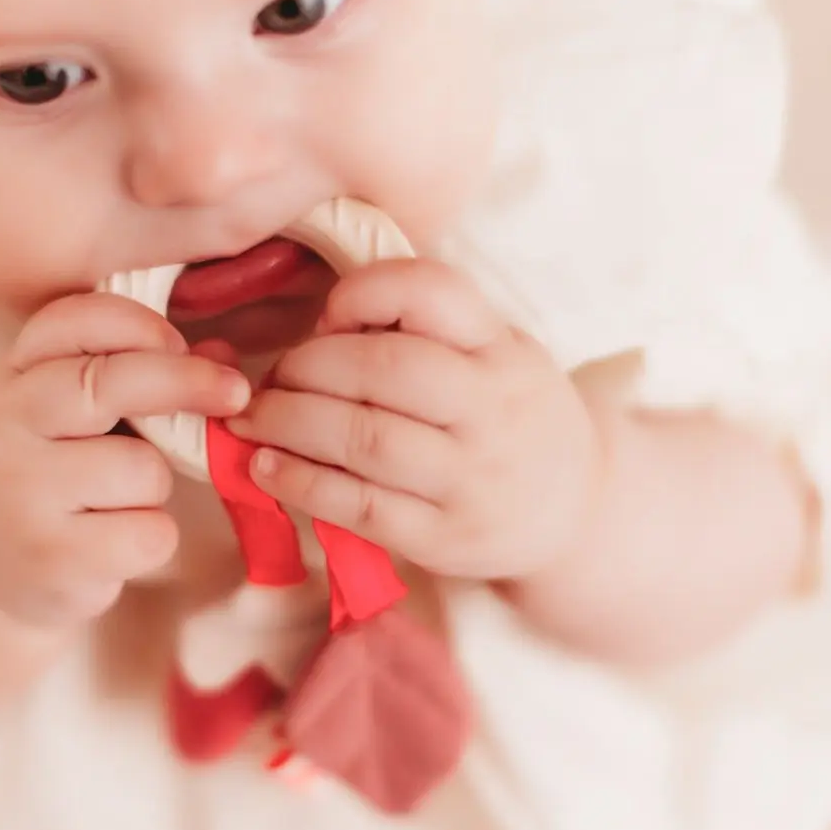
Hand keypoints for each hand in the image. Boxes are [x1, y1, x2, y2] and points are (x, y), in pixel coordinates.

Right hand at [0, 294, 249, 626]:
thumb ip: (134, 377)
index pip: (75, 322)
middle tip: (234, 394)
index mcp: (9, 378)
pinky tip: (114, 546)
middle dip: (185, 383)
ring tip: (116, 503)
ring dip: (154, 486)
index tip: (182, 345)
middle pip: (112, 383)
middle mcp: (3, 426)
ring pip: (144, 468)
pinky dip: (151, 539)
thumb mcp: (70, 417)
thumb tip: (223, 361)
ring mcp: (21, 494)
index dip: (141, 326)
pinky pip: (149, 533)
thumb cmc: (47, 478)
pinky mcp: (52, 558)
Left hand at [230, 260, 602, 582]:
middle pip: (384, 370)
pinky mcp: (446, 538)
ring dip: (289, 424)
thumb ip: (427, 330)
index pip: (432, 291)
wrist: (578, 511)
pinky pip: (361, 507)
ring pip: (365, 440)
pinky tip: (266, 468)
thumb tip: (319, 328)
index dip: (363, 293)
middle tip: (269, 379)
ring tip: (252, 420)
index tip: (326, 317)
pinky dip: (301, 484)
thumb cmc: (511, 416)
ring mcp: (472, 478)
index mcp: (501, 348)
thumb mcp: (495, 353)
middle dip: (306, 368)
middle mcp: (494, 408)